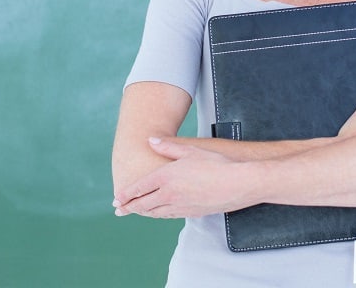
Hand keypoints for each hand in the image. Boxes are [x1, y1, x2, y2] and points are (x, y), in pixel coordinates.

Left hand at [112, 138, 252, 218]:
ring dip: (142, 212)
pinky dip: (157, 215)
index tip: (116, 199)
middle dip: (129, 207)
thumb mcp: (191, 150)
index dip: (126, 194)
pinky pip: (167, 216)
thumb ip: (168, 146)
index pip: (139, 188)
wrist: (238, 183)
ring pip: (154, 212)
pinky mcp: (190, 213)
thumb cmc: (216, 164)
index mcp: (166, 177)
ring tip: (134, 212)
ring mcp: (180, 206)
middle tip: (118, 210)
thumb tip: (150, 140)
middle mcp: (169, 194)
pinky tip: (157, 213)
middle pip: (143, 204)